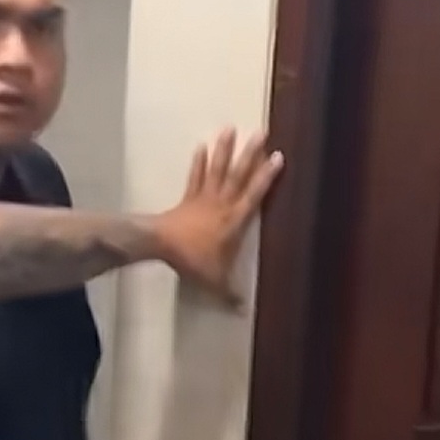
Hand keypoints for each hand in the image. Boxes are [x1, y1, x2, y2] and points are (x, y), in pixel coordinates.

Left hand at [152, 130, 282, 302]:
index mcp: (234, 221)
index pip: (255, 195)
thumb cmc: (193, 261)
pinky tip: (200, 146)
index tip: (278, 156)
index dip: (267, 176)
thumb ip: (230, 294)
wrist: (161, 245)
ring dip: (224, 149)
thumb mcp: (215, 282)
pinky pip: (195, 178)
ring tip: (230, 128)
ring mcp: (204, 198)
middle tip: (259, 131)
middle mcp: (222, 204)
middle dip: (250, 153)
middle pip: (238, 174)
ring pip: (217, 169)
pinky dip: (198, 163)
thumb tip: (243, 311)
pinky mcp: (188, 198)